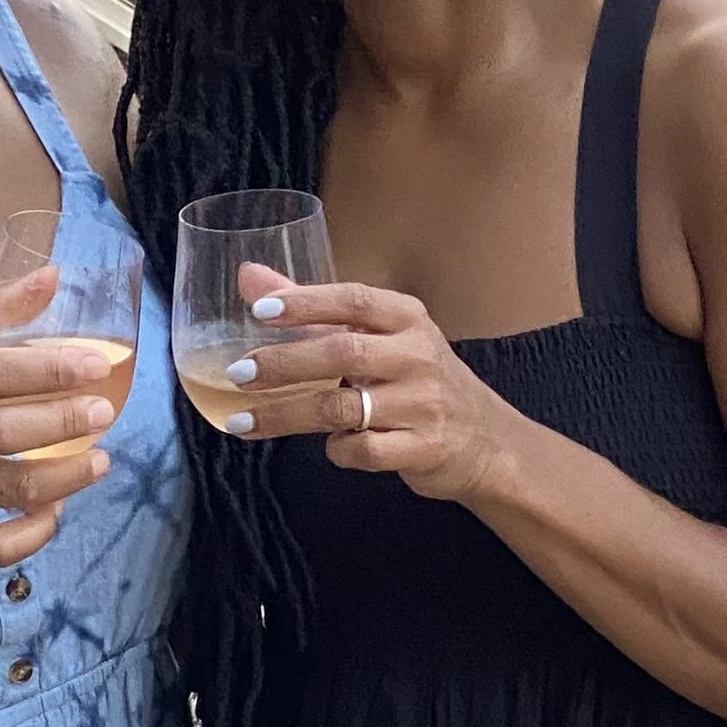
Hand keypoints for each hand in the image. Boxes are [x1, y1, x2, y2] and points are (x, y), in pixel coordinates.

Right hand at [0, 269, 121, 566]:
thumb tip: (51, 276)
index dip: (46, 368)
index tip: (95, 366)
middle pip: (1, 431)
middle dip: (64, 422)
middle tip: (104, 412)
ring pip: (5, 488)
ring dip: (65, 477)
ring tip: (100, 460)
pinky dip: (32, 533)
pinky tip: (54, 510)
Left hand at [207, 276, 518, 508]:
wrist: (488, 441)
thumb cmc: (417, 381)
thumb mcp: (378, 337)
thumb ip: (314, 312)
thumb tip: (248, 277)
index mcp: (408, 319)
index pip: (354, 300)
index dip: (306, 302)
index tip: (259, 310)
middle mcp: (419, 356)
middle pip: (342, 353)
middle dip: (284, 364)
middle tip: (238, 374)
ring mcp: (424, 404)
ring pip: (343, 409)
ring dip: (286, 416)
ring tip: (243, 422)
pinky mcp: (425, 448)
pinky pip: (364, 450)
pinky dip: (338, 450)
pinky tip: (332, 446)